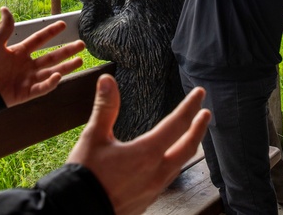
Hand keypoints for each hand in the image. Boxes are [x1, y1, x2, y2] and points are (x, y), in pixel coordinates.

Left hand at [0, 7, 84, 106]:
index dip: (51, 32)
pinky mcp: (25, 94)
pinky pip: (41, 88)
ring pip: (51, 72)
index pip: (39, 40)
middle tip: (81, 45)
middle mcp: (26, 65)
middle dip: (66, 51)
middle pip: (51, 57)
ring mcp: (27, 79)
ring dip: (66, 67)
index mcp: (19, 51)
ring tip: (80, 61)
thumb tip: (5, 9)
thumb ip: (4, 28)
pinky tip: (59, 76)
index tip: (63, 24)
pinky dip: (50, 83)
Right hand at [69, 74, 210, 214]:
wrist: (76, 210)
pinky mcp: (146, 201)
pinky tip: (167, 163)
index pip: (177, 124)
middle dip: (198, 129)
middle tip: (205, 114)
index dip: (190, 106)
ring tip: (190, 137)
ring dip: (188, 147)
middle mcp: (156, 172)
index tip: (200, 93)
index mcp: (147, 153)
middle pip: (188, 147)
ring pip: (179, 165)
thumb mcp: (93, 137)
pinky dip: (174, 164)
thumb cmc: (85, 175)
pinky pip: (168, 179)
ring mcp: (153, 189)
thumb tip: (107, 80)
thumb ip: (105, 108)